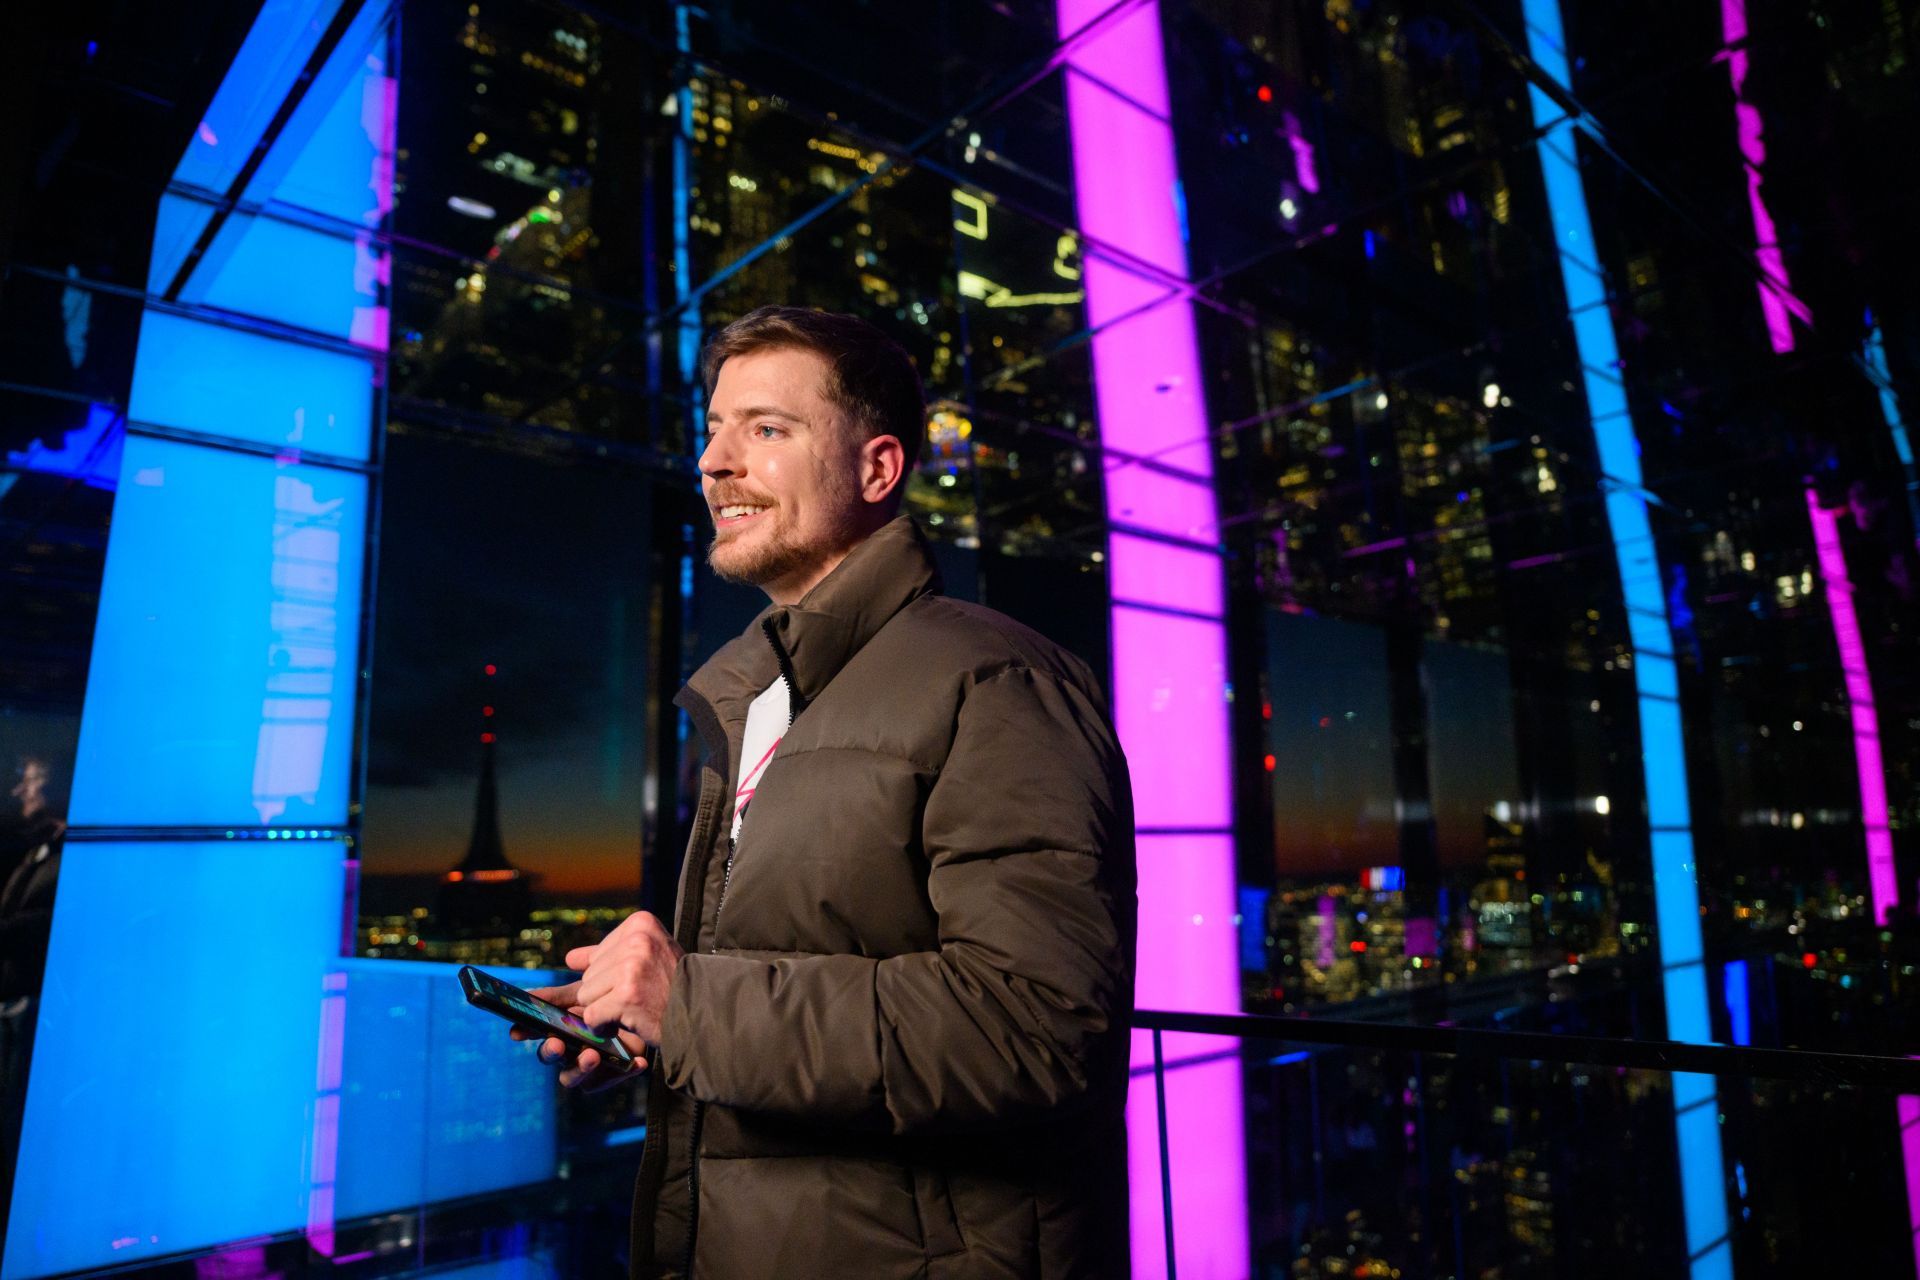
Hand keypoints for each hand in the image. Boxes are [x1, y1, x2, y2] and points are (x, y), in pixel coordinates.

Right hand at [509, 983, 648, 1092]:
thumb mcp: (586, 996)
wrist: (644, 1009)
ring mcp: (588, 1065)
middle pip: (550, 1056)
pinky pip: (613, 1077)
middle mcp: (568, 1050)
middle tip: (558, 1043)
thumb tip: (535, 987)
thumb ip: (560, 995)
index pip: (537, 1032)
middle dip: (550, 1051)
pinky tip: (636, 1062)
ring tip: (593, 1056)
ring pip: (572, 1076)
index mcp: (559, 1028)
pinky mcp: (612, 1074)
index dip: (525, 1032)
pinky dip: (625, 1070)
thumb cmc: (609, 1003)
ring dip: (580, 1066)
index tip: (516, 1032)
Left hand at [567, 910, 684, 1045]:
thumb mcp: (648, 958)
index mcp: (641, 923)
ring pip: (586, 995)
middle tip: (640, 997)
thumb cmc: (674, 987)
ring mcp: (631, 967)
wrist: (702, 1014)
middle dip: (607, 994)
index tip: (641, 981)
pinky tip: (629, 1022)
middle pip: (589, 975)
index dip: (613, 976)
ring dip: (606, 1010)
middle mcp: (637, 940)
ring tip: (636, 1008)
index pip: (598, 955)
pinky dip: (605, 1027)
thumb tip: (569, 959)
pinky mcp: (625, 996)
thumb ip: (609, 955)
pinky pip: (592, 1016)